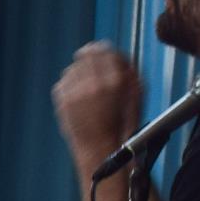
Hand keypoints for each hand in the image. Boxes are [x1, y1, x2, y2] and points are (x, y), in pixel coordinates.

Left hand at [52, 43, 142, 168]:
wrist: (101, 151)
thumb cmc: (122, 127)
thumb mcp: (137, 97)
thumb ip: (129, 72)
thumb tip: (119, 57)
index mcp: (116, 82)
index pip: (106, 51)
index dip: (103, 49)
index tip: (102, 49)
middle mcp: (94, 84)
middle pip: (87, 55)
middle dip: (90, 56)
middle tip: (90, 58)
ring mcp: (76, 93)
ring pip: (73, 68)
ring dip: (79, 71)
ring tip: (86, 82)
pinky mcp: (62, 101)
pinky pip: (63, 82)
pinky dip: (69, 85)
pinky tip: (78, 94)